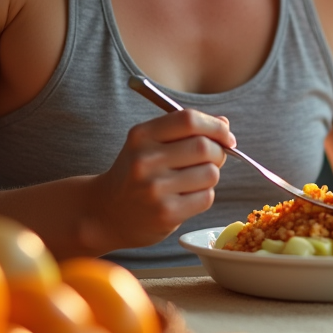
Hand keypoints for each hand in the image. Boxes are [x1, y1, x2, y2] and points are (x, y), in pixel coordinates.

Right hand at [92, 110, 234, 248]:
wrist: (106, 213)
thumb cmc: (136, 173)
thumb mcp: (149, 144)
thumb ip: (184, 130)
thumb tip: (224, 123)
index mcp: (141, 135)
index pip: (189, 119)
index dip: (215, 126)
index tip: (226, 136)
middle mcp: (145, 160)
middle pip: (204, 147)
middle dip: (218, 152)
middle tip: (213, 159)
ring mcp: (154, 188)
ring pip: (210, 173)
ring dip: (210, 176)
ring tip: (193, 180)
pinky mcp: (166, 213)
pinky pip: (206, 197)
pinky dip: (204, 196)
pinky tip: (186, 197)